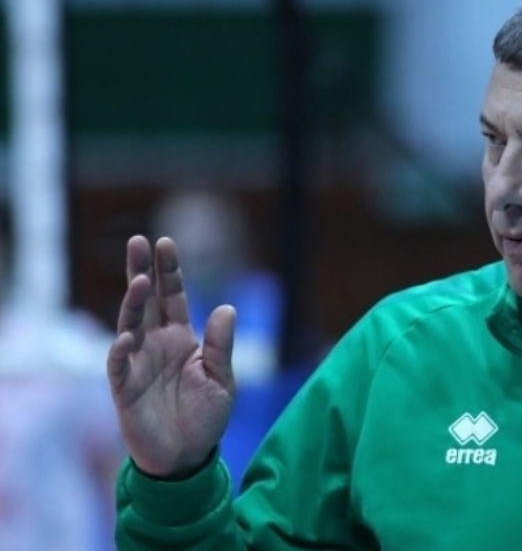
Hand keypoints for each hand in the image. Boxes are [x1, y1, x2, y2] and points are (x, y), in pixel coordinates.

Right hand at [107, 236, 236, 478]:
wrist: (188, 458)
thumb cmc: (206, 417)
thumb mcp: (223, 379)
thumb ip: (221, 346)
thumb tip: (226, 307)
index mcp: (181, 338)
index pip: (173, 297)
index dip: (170, 272)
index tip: (166, 242)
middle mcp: (156, 345)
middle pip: (146, 302)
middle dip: (141, 271)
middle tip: (137, 241)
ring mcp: (138, 364)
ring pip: (130, 325)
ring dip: (133, 303)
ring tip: (140, 281)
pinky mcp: (125, 389)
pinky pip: (119, 366)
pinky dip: (121, 350)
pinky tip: (128, 335)